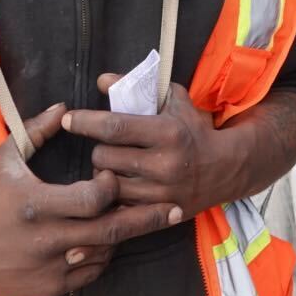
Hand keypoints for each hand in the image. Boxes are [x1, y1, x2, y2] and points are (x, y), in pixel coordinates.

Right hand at [0, 102, 182, 295]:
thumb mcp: (4, 158)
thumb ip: (36, 130)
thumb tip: (65, 107)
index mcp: (37, 205)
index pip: (94, 199)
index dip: (110, 187)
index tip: (110, 177)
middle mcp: (47, 240)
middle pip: (112, 230)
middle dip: (148, 219)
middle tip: (175, 209)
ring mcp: (50, 268)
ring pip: (105, 252)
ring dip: (123, 236)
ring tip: (141, 221)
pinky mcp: (51, 288)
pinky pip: (92, 272)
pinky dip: (104, 255)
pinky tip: (109, 241)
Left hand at [60, 77, 247, 219]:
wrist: (227, 167)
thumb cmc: (194, 129)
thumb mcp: (173, 101)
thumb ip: (136, 88)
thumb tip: (101, 80)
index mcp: (167, 132)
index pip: (115, 127)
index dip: (86, 122)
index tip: (67, 120)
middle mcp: (164, 164)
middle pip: (104, 157)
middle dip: (98, 150)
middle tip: (105, 148)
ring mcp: (161, 193)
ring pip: (107, 186)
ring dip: (104, 175)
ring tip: (113, 168)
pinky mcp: (159, 214)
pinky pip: (119, 209)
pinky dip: (113, 200)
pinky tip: (115, 191)